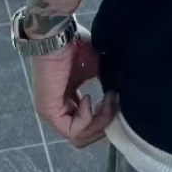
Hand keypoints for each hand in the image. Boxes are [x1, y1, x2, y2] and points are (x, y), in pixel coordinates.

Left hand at [30, 28, 117, 146]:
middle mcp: (58, 111)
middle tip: (115, 102)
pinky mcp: (49, 112)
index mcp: (68, 101)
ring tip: (107, 99)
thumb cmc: (75, 44)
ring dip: (100, 121)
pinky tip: (89, 98)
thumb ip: (106, 85)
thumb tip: (123, 100)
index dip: (106, 119)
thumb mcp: (96, 68)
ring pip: (80, 137)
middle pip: (85, 137)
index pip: (87, 126)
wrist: (58, 34)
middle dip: (105, 124)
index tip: (117, 99)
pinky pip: (73, 131)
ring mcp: (51, 114)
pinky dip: (87, 118)